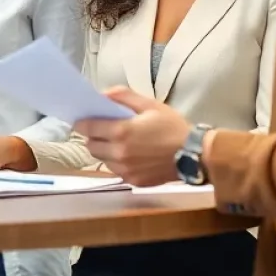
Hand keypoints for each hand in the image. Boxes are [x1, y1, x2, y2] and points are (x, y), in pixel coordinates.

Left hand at [73, 88, 189, 186]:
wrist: (194, 154)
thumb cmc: (173, 127)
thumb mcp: (150, 104)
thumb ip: (124, 96)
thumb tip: (103, 94)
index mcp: (121, 132)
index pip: (88, 128)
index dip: (82, 123)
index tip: (82, 120)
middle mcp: (119, 153)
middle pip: (91, 146)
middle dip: (93, 137)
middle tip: (103, 131)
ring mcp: (126, 170)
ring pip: (102, 160)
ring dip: (105, 151)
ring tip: (118, 144)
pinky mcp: (133, 181)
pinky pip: (116, 171)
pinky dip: (117, 163)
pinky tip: (130, 156)